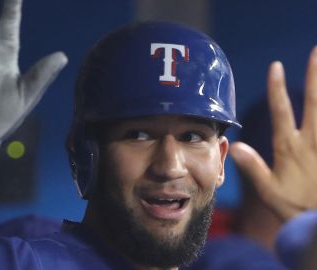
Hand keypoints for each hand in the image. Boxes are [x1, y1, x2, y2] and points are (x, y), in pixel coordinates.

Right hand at [230, 47, 316, 220]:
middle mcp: (313, 141)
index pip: (281, 111)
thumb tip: (235, 145)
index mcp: (290, 148)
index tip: (276, 66)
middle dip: (314, 75)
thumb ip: (253, 167)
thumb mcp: (269, 191)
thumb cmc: (296, 208)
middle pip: (314, 102)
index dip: (277, 88)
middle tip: (316, 52)